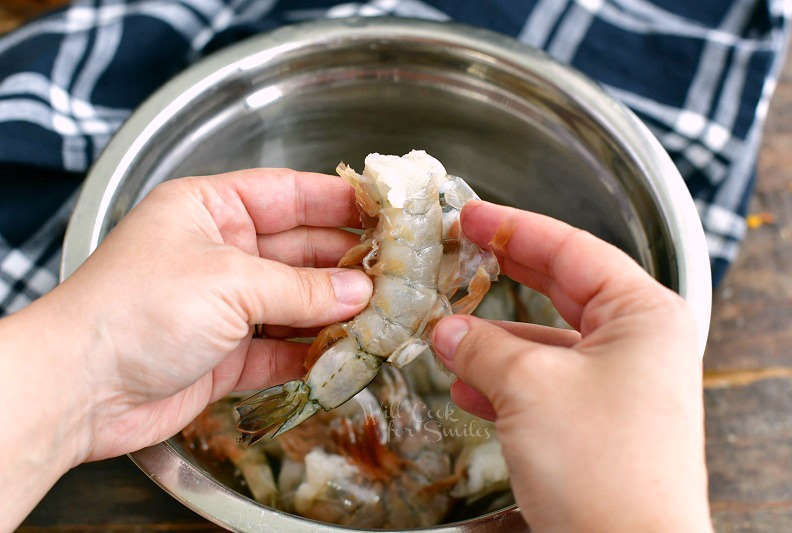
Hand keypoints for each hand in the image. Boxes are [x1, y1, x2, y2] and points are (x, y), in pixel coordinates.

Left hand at [0, 169, 371, 528]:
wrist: (79, 390)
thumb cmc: (139, 309)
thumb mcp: (228, 283)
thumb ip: (300, 290)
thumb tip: (361, 293)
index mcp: (211, 210)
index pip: (289, 194)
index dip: (340, 202)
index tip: (388, 211)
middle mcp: (221, 252)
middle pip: (300, 250)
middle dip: (347, 264)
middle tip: (398, 274)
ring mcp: (225, 305)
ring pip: (296, 302)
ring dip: (336, 312)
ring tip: (386, 317)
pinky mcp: (227, 354)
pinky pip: (282, 348)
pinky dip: (312, 353)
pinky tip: (347, 354)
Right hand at [432, 201, 711, 531]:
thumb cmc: (602, 466)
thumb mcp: (529, 387)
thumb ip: (482, 347)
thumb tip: (446, 329)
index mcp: (643, 314)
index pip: (572, 249)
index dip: (515, 228)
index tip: (471, 215)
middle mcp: (637, 343)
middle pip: (560, 288)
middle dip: (504, 274)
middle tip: (460, 249)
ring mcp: (619, 385)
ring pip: (545, 343)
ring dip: (493, 340)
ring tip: (445, 332)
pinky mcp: (597, 423)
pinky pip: (543, 385)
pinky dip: (503, 382)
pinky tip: (466, 385)